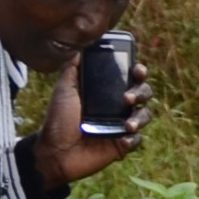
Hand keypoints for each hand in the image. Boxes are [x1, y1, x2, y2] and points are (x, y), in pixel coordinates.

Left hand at [27, 63, 150, 192]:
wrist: (54, 152)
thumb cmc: (58, 120)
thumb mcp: (63, 90)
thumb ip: (71, 68)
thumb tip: (78, 46)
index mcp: (106, 92)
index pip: (130, 78)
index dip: (139, 72)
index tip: (138, 70)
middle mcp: (117, 107)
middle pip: (144, 94)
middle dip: (141, 92)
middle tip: (127, 98)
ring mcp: (121, 126)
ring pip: (145, 116)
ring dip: (140, 117)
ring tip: (127, 124)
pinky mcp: (121, 145)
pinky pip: (137, 140)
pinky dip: (133, 139)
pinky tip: (123, 139)